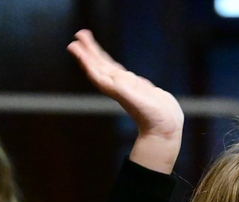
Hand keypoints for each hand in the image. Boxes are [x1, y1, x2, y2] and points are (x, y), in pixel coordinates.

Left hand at [67, 29, 183, 172]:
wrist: (164, 131)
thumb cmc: (151, 118)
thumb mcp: (137, 102)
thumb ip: (125, 89)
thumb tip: (114, 78)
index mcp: (116, 87)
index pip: (95, 70)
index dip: (84, 58)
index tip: (74, 45)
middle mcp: (119, 85)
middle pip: (99, 64)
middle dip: (88, 50)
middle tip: (79, 34)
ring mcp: (127, 86)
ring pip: (108, 66)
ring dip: (97, 54)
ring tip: (88, 41)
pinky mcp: (137, 87)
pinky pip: (119, 71)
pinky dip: (112, 64)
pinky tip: (110, 62)